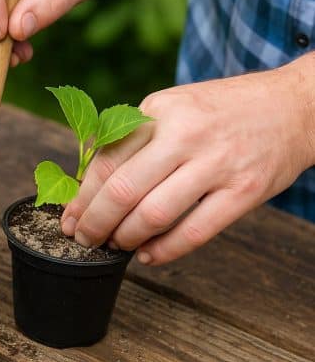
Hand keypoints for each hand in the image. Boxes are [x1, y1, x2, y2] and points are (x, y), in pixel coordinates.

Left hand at [60, 60, 314, 264]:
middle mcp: (186, 134)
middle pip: (124, 190)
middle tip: (85, 239)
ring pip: (155, 214)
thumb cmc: (221, 111)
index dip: (82, 195)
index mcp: (160, 110)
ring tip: (116, 245)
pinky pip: (195, 232)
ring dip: (126, 238)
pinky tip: (148, 256)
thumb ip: (134, 137)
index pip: (107, 159)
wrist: (295, 106)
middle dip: (96, 222)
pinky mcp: (245, 191)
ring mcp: (217, 163)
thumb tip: (88, 179)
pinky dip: (164, 250)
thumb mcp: (172, 106)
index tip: (70, 218)